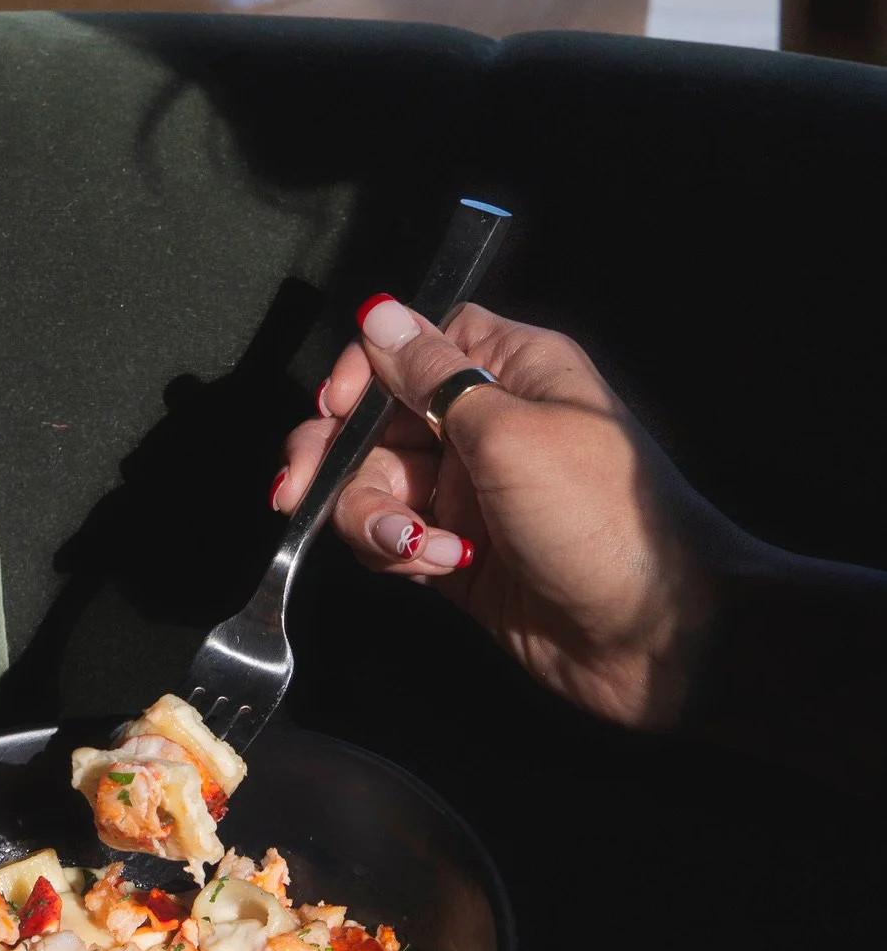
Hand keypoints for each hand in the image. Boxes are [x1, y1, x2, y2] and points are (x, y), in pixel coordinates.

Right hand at [274, 298, 756, 731]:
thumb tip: (381, 313)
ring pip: (373, 485)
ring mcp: (470, 493)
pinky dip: (396, 553)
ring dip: (370, 516)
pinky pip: (392, 539)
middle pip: (376, 418)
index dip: (366, 371)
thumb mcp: (511, 433)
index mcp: (514, 371)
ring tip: (412, 550)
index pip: (417, 345)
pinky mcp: (457, 554)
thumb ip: (435, 376)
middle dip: (335, 456)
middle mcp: (486, 424)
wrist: (655, 638)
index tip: (333, 408)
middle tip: (296, 491)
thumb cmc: (601, 519)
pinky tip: (435, 569)